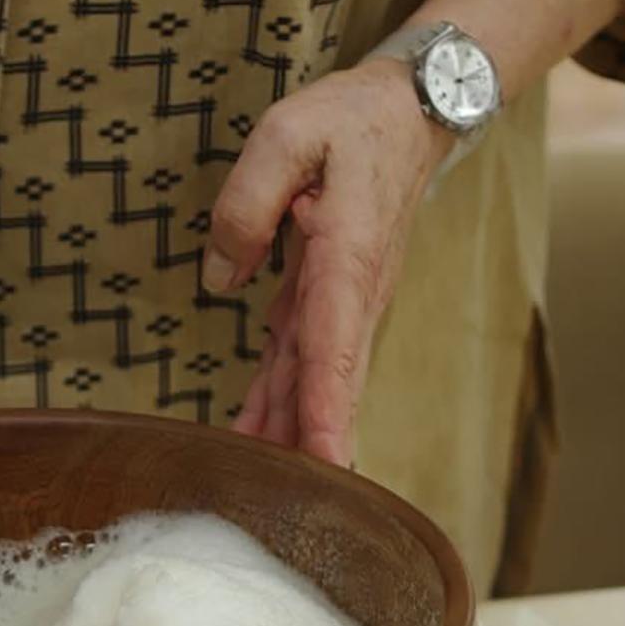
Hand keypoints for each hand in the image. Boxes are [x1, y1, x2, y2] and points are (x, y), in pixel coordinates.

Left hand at [205, 59, 451, 467]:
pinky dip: (277, 406)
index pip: (336, 345)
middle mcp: (352, 295)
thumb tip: (220, 275)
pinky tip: (252, 444)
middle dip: (312, 447)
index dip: (327, 407)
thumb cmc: (348, 122)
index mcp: (347, 257)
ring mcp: (341, 305)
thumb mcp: (286, 134)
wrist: (405, 117)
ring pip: (313, 383)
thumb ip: (247, 202)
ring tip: (256, 493)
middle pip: (330, 384)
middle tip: (294, 508)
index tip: (324, 460)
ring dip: (289, 437)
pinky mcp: (322, 304)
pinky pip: (298, 365)